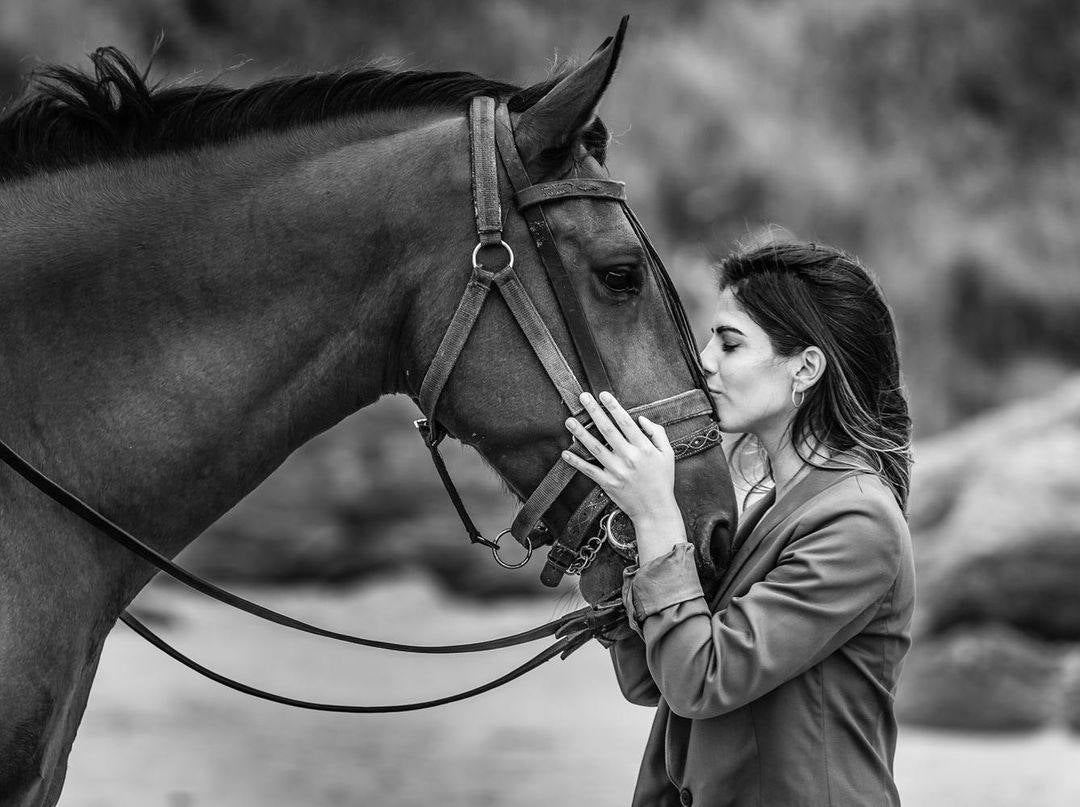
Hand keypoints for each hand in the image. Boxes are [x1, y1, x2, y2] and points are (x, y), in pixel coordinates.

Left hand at [561, 391, 686, 559]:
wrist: (655, 510)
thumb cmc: (663, 480)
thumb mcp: (668, 454)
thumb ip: (657, 433)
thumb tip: (641, 419)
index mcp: (643, 447)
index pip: (625, 422)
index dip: (613, 406)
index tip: (603, 394)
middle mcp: (629, 457)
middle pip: (607, 429)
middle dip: (594, 411)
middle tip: (583, 397)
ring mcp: (616, 470)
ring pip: (595, 447)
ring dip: (580, 433)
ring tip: (569, 420)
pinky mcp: (607, 483)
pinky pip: (589, 470)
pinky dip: (576, 461)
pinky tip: (565, 452)